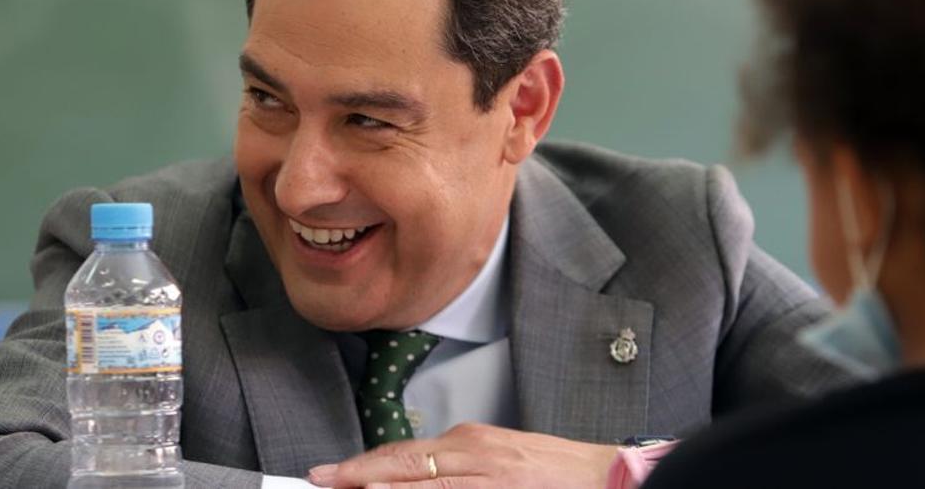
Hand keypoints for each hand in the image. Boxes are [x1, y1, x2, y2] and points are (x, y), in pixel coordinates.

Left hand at [307, 422, 619, 487]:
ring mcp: (487, 479)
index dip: (363, 464)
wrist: (602, 476)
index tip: (330, 473)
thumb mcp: (497, 456)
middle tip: (322, 480)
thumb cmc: (552, 470)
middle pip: (404, 464)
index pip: (404, 452)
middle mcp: (474, 455)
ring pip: (423, 484)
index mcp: (471, 440)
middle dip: (358, 474)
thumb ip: (456, 463)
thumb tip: (408, 478)